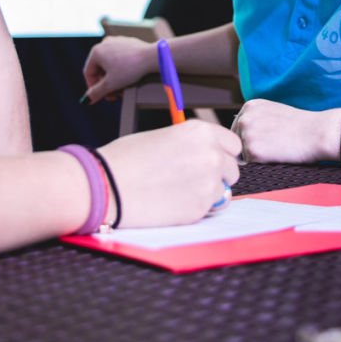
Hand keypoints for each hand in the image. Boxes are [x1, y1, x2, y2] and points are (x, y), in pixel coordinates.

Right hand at [82, 36, 155, 101]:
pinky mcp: (128, 43)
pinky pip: (120, 59)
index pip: (89, 73)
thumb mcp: (111, 84)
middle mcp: (105, 44)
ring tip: (122, 89)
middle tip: (113, 95)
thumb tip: (87, 99)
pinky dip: (122, 70)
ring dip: (114, 79)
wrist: (152, 57)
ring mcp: (117, 42)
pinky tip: (129, 78)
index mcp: (96, 51)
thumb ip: (96, 93)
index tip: (100, 97)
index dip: (93, 88)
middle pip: (100, 69)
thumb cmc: (131, 68)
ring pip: (111, 65)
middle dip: (106, 85)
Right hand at [98, 121, 241, 226]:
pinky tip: (172, 203)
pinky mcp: (200, 208)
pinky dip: (195, 208)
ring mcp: (208, 183)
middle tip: (192, 179)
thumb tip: (202, 154)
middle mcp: (211, 155)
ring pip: (222, 191)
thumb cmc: (126, 159)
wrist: (107, 186)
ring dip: (207, 192)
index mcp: (201, 132)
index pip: (233, 144)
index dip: (222, 153)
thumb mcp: (162, 137)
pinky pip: (209, 209)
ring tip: (178, 191)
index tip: (212, 159)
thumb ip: (189, 144)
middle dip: (218, 175)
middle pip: (232, 169)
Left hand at [231, 99, 338, 164]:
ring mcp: (247, 133)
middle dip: (251, 148)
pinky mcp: (252, 150)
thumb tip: (243, 133)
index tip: (270, 139)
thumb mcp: (274, 111)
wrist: (317, 132)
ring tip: (277, 149)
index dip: (253, 138)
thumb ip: (257, 118)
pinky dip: (262, 164)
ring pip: (243, 155)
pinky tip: (277, 155)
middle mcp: (244, 118)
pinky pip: (251, 165)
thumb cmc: (301, 125)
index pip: (239, 129)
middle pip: (238, 142)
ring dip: (256, 157)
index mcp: (250, 106)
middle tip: (274, 146)